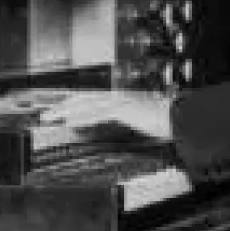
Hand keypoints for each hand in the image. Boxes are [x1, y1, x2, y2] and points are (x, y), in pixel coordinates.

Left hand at [38, 90, 174, 141]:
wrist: (183, 120)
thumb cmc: (167, 123)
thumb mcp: (143, 125)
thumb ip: (128, 126)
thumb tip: (114, 133)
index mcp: (122, 100)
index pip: (91, 101)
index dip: (74, 105)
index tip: (60, 113)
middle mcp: (118, 97)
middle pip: (84, 99)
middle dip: (63, 106)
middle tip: (46, 114)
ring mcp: (120, 101)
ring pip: (86, 103)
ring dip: (66, 110)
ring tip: (50, 117)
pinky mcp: (123, 109)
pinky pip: (97, 113)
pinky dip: (82, 117)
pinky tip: (70, 122)